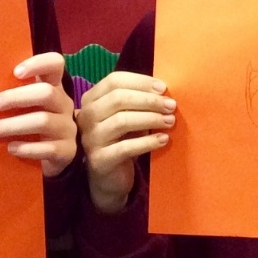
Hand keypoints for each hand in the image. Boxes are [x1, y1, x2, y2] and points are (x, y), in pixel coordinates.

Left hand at [0, 53, 76, 177]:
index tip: (15, 72)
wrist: (52, 155)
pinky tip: (11, 148)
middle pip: (47, 93)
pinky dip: (27, 148)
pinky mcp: (67, 150)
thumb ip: (10, 94)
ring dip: (14, 125)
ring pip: (44, 121)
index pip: (55, 64)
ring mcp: (67, 128)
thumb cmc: (28, 123)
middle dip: (16, 98)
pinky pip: (49, 148)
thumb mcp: (24, 105)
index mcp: (53, 86)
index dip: (38, 64)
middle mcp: (63, 104)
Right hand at [76, 71, 176, 213]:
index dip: (140, 82)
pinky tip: (163, 139)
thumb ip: (139, 102)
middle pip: (118, 99)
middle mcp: (86, 116)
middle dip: (149, 100)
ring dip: (150, 119)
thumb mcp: (128, 116)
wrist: (109, 177)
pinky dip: (147, 142)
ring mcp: (90, 138)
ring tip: (170, 121)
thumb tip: (164, 92)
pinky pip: (126, 147)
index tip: (163, 88)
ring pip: (122, 121)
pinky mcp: (99, 159)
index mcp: (91, 99)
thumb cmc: (122, 140)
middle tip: (171, 106)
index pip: (114, 81)